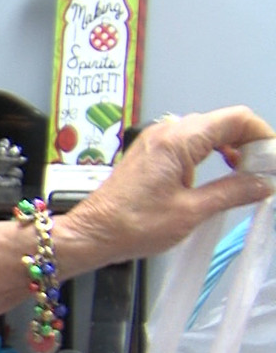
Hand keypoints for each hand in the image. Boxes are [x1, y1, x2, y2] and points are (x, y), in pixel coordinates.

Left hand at [63, 106, 274, 264]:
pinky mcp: (150, 153)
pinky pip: (189, 143)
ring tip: (246, 177)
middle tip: (263, 173)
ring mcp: (156, 141)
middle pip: (222, 122)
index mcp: (178, 140)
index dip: (262, 135)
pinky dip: (210, 153)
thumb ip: (233, 192)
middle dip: (249, 142)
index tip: (272, 161)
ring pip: (206, 132)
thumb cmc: (134, 225)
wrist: (93, 233)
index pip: (235, 119)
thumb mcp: (192, 211)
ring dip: (231, 148)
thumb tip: (264, 184)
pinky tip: (219, 175)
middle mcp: (166, 132)